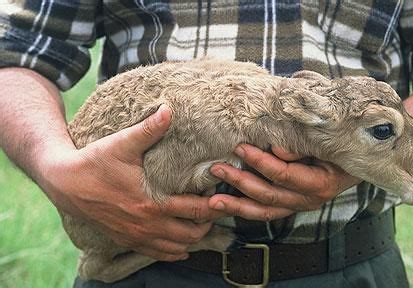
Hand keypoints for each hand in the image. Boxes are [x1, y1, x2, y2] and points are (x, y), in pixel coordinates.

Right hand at [38, 105, 225, 260]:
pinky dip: (175, 251)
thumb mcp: (123, 144)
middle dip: (209, 222)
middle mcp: (147, 225)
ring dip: (194, 237)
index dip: (216, 205)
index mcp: (152, 203)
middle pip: (193, 233)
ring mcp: (137, 236)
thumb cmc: (95, 162)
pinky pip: (159, 254)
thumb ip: (149, 129)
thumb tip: (169, 110)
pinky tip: (181, 243)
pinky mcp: (127, 241)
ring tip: (202, 222)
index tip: (223, 194)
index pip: (197, 211)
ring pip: (178, 247)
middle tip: (216, 207)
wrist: (65, 184)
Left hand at [209, 144, 360, 219]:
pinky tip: (227, 206)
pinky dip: (245, 209)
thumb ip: (303, 146)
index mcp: (319, 184)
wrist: (354, 164)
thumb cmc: (342, 148)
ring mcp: (297, 205)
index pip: (283, 175)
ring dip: (237, 205)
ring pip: (263, 211)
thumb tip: (278, 149)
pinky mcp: (290, 206)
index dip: (260, 162)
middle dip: (240, 182)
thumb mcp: (329, 143)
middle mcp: (308, 200)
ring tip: (213, 201)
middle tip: (218, 168)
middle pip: (268, 195)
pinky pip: (265, 211)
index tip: (240, 147)